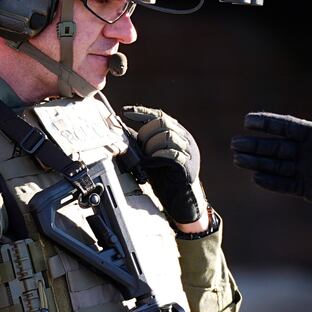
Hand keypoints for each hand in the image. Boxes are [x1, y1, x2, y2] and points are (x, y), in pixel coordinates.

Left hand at [119, 105, 206, 226]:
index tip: (126, 112)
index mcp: (178, 134)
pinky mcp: (187, 165)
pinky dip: (156, 158)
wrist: (180, 200)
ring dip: (151, 145)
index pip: (159, 115)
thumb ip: (143, 143)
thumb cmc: (166, 178)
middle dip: (146, 133)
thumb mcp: (151, 155)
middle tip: (139, 147)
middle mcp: (185, 140)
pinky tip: (150, 164)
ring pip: (167, 135)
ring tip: (146, 157)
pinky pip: (171, 154)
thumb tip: (123, 131)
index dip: (142, 112)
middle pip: (162, 122)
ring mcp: (188, 152)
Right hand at [230, 101, 311, 212]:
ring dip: (256, 162)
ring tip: (237, 158)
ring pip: (275, 165)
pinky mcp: (308, 188)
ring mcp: (306, 170)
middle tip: (235, 143)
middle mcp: (307, 152)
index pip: (286, 127)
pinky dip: (271, 182)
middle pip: (275, 147)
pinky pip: (285, 184)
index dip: (267, 124)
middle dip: (255, 144)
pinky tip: (256, 178)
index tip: (248, 120)